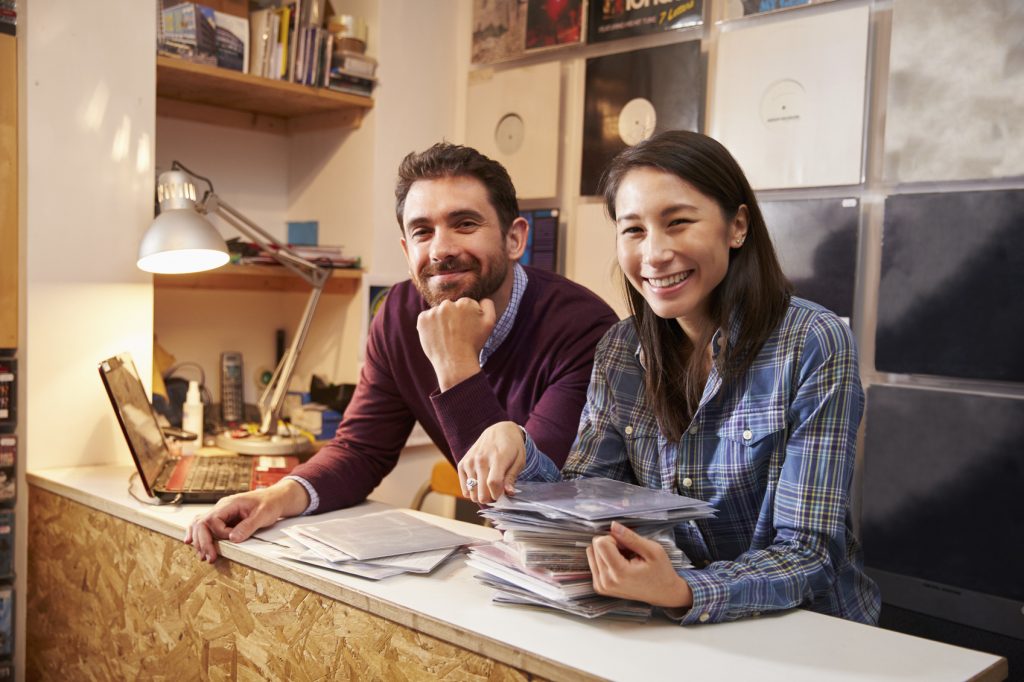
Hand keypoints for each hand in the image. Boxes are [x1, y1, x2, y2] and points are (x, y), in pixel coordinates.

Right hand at [183, 478, 307, 562]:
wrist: (275, 498)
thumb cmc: (270, 504)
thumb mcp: (263, 514)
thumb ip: (248, 526)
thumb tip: (232, 539)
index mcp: (230, 504)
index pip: (213, 520)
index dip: (220, 533)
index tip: (232, 540)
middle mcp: (221, 507)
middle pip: (201, 523)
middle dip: (202, 542)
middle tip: (209, 558)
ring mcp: (221, 512)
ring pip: (200, 525)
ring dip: (199, 540)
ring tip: (203, 556)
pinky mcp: (223, 518)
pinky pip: (205, 525)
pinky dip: (198, 534)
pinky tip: (191, 542)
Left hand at [417, 297, 496, 390]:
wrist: (455, 363)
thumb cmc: (474, 344)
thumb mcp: (489, 323)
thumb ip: (487, 305)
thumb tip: (481, 297)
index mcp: (465, 302)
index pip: (464, 304)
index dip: (466, 316)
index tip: (466, 328)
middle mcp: (448, 304)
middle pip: (450, 307)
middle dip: (452, 317)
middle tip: (456, 333)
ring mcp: (433, 311)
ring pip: (438, 312)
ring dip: (441, 321)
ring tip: (446, 336)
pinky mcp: (422, 319)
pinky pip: (426, 318)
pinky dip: (429, 325)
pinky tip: (437, 336)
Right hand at [458, 421, 525, 503]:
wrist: (499, 431)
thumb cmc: (512, 447)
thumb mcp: (519, 461)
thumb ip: (512, 478)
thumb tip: (509, 493)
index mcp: (497, 458)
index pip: (493, 484)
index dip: (498, 495)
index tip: (502, 494)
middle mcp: (480, 459)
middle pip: (481, 492)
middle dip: (490, 498)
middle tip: (497, 492)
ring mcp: (470, 461)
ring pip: (472, 493)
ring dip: (481, 494)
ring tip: (489, 487)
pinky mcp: (463, 463)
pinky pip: (465, 488)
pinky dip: (472, 490)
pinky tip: (481, 484)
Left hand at [587, 522, 693, 608]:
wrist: (663, 593)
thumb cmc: (661, 572)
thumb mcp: (652, 550)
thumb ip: (630, 537)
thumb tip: (613, 526)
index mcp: (619, 573)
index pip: (600, 543)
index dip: (614, 538)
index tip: (627, 545)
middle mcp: (607, 582)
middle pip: (595, 547)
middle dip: (611, 544)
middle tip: (628, 552)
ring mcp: (602, 586)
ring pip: (592, 553)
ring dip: (607, 552)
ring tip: (624, 559)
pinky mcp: (600, 587)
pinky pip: (593, 563)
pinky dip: (605, 560)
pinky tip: (620, 565)